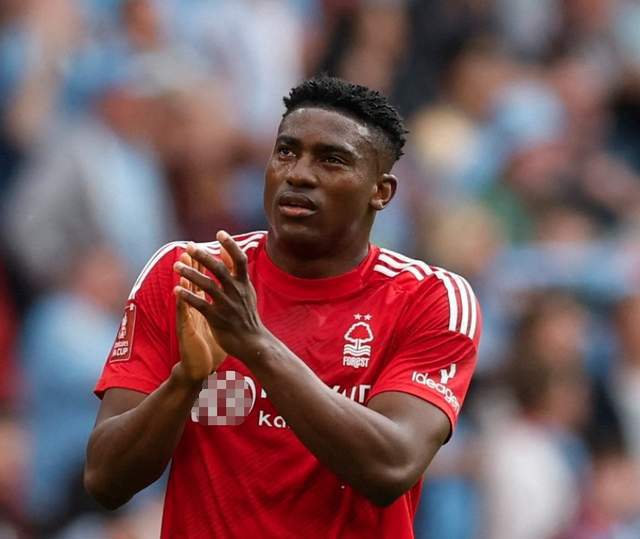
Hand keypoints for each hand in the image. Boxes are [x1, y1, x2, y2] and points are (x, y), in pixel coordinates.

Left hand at [173, 231, 266, 363]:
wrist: (252, 342)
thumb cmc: (246, 314)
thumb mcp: (245, 290)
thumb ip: (235, 270)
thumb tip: (225, 249)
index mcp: (244, 283)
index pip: (239, 259)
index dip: (230, 245)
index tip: (220, 232)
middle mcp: (236, 292)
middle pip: (219, 269)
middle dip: (203, 256)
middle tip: (189, 247)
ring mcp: (227, 305)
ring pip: (207, 285)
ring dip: (190, 275)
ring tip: (176, 266)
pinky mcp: (217, 318)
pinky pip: (200, 305)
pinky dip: (188, 297)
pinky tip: (176, 290)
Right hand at [173, 252, 226, 384]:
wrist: (202, 368)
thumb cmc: (213, 345)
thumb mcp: (221, 321)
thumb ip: (224, 306)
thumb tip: (234, 294)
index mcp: (207, 305)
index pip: (207, 280)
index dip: (208, 265)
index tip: (212, 248)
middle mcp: (197, 308)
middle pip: (195, 282)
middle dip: (194, 265)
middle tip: (190, 248)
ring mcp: (191, 318)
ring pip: (187, 294)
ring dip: (184, 279)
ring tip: (180, 264)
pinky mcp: (187, 330)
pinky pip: (184, 313)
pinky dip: (182, 301)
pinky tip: (178, 291)